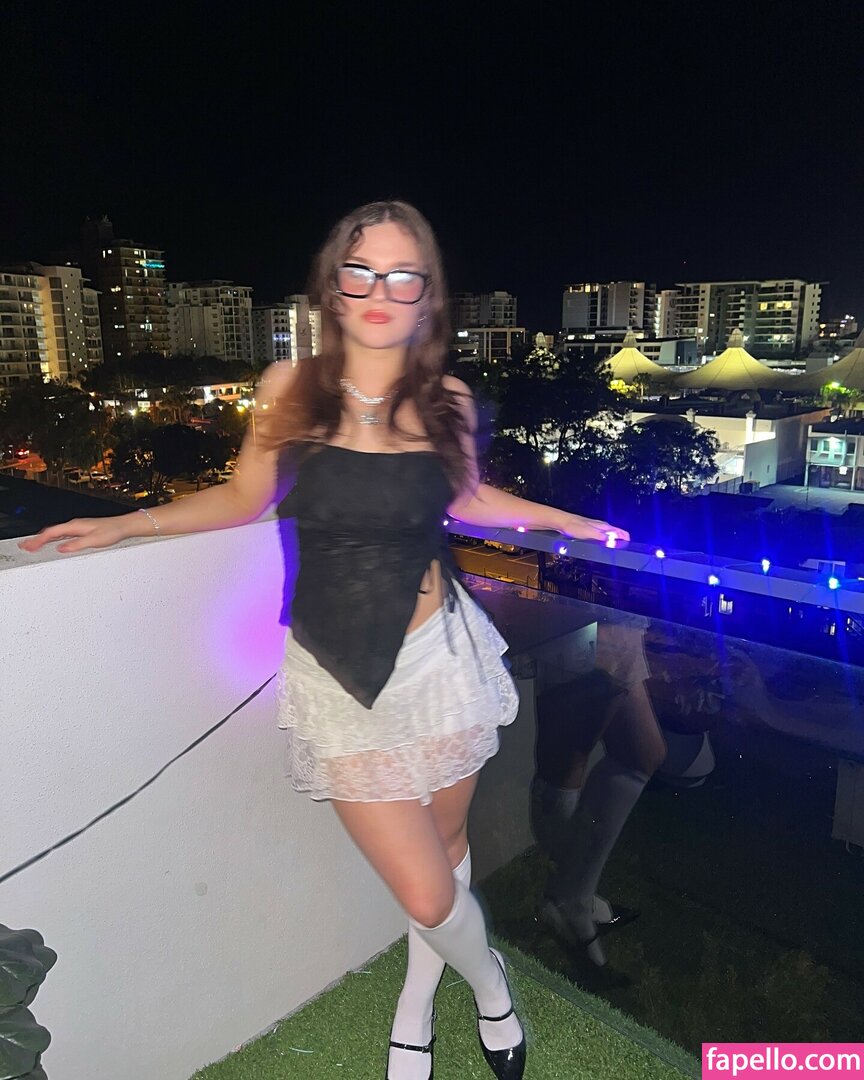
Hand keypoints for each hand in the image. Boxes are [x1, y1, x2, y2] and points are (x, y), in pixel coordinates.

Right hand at [17, 517, 132, 554]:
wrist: (124, 526)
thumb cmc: (112, 531)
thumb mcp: (94, 541)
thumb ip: (77, 545)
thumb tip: (62, 549)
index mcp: (75, 526)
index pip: (52, 533)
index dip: (39, 540)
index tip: (28, 546)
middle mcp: (75, 525)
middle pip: (51, 532)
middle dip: (37, 539)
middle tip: (25, 546)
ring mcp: (78, 527)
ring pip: (56, 533)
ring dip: (44, 539)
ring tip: (34, 545)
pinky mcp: (82, 530)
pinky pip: (63, 534)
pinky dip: (54, 539)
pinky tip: (53, 543)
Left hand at [557, 513, 629, 543]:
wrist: (563, 522)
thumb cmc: (574, 526)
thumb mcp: (590, 533)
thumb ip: (602, 537)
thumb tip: (613, 540)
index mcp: (603, 526)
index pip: (619, 531)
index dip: (625, 537)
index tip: (629, 542)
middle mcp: (600, 525)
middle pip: (614, 532)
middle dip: (620, 538)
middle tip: (623, 545)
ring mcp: (594, 527)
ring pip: (607, 533)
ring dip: (612, 539)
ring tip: (614, 544)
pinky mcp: (589, 529)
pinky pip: (600, 535)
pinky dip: (603, 539)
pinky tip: (600, 542)